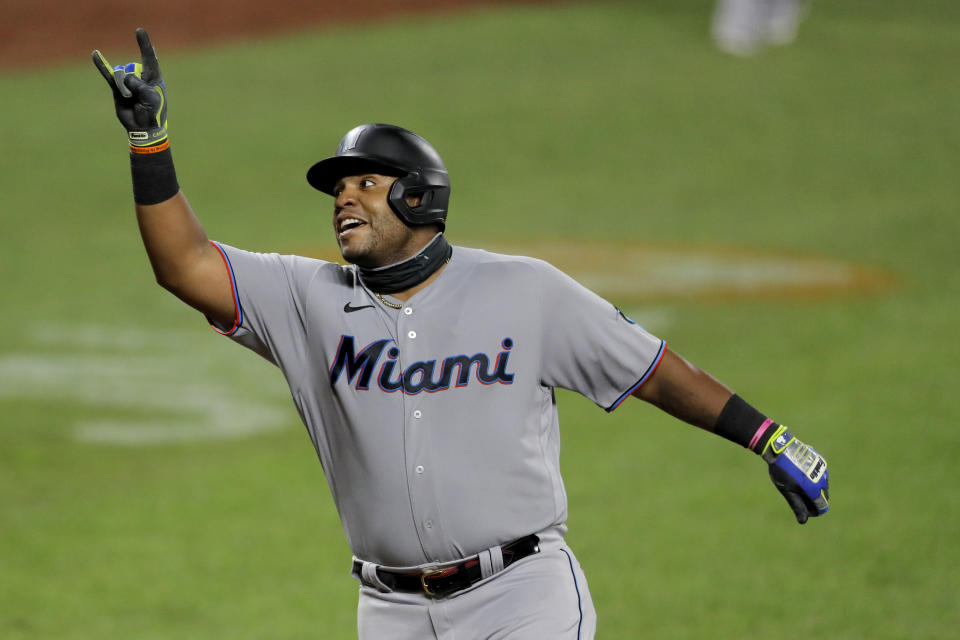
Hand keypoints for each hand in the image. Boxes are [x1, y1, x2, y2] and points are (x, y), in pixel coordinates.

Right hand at [92, 28, 167, 146]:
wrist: (142, 128)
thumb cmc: (153, 113)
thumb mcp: (152, 99)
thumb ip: (140, 86)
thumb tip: (124, 79)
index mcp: (153, 77)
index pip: (149, 57)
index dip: (144, 44)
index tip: (139, 30)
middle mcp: (140, 76)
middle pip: (132, 69)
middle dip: (133, 83)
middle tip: (139, 97)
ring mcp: (128, 81)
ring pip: (120, 75)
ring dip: (124, 87)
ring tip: (129, 98)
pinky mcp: (117, 88)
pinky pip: (108, 74)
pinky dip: (101, 64)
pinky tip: (95, 54)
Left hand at [762, 427, 829, 523]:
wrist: (781, 447)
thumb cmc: (782, 470)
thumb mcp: (787, 490)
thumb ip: (797, 506)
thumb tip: (803, 521)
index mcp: (815, 490)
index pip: (822, 507)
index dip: (813, 511)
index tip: (803, 508)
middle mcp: (823, 480)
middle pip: (823, 497)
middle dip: (813, 499)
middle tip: (796, 494)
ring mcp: (823, 470)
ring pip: (822, 485)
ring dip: (814, 487)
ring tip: (797, 482)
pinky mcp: (821, 461)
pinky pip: (821, 474)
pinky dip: (814, 477)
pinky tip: (800, 472)